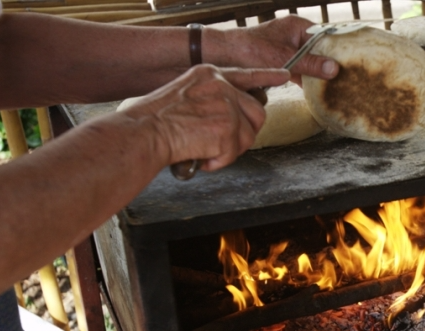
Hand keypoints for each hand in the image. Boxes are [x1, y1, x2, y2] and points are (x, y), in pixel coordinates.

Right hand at [118, 64, 290, 171]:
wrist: (142, 133)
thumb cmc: (151, 121)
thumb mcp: (183, 94)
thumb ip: (209, 99)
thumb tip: (227, 115)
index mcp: (209, 74)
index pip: (246, 74)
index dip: (266, 76)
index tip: (282, 75)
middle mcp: (222, 85)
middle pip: (257, 112)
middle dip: (245, 132)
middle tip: (223, 143)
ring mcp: (227, 106)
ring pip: (249, 135)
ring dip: (231, 149)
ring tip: (206, 150)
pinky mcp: (227, 128)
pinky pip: (235, 152)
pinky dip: (219, 161)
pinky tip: (201, 157)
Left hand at [210, 15, 338, 83]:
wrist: (222, 57)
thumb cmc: (249, 50)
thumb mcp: (283, 58)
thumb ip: (309, 64)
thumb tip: (335, 69)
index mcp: (298, 26)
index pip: (326, 36)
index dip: (339, 49)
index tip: (352, 62)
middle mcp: (295, 35)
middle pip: (320, 50)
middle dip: (330, 64)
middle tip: (346, 78)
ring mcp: (289, 49)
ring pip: (311, 62)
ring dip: (318, 74)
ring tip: (336, 87)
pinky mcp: (282, 62)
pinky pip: (301, 70)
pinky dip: (307, 80)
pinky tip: (317, 91)